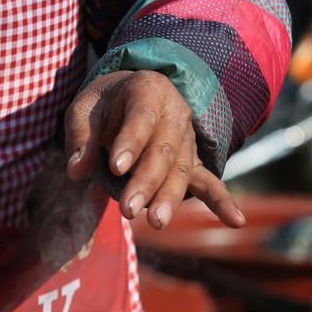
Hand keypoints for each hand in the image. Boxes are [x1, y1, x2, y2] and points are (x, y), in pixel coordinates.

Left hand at [64, 69, 244, 230]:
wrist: (132, 94)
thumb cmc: (105, 103)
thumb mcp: (84, 108)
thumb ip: (80, 137)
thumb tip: (77, 170)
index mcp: (148, 89)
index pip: (142, 116)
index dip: (131, 142)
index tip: (116, 168)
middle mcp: (175, 112)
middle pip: (164, 149)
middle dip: (147, 181)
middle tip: (127, 209)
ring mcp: (187, 138)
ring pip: (182, 169)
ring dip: (169, 197)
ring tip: (155, 222)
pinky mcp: (192, 160)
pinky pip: (208, 181)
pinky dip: (221, 201)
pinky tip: (234, 220)